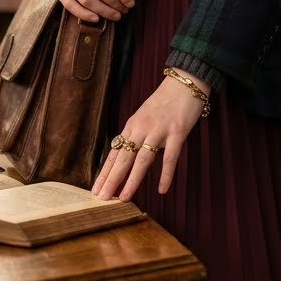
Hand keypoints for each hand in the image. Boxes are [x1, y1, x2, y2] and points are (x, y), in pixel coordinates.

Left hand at [92, 70, 211, 201]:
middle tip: (102, 198)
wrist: (185, 82)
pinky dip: (165, 174)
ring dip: (133, 180)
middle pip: (123, 158)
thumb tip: (126, 156)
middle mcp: (141, 129)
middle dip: (112, 179)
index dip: (105, 172)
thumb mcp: (144, 117)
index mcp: (132, 126)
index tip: (96, 189)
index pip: (115, 154)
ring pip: (142, 159)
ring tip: (124, 197)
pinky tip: (162, 189)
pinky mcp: (177, 132)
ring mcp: (159, 130)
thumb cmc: (165, 102)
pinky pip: (170, 157)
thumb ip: (136, 136)